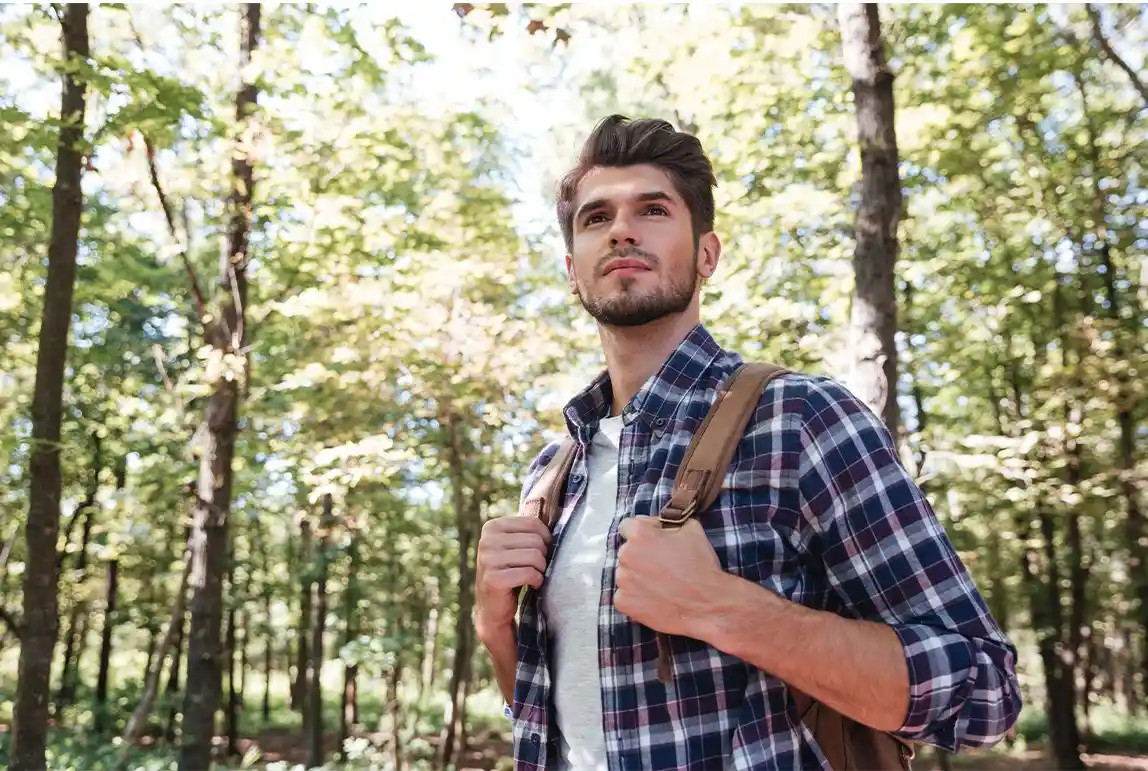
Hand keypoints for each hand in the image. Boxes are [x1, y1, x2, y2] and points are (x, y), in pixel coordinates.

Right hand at [475, 515, 551, 639]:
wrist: (493, 608)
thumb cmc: (510, 573)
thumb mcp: (514, 547)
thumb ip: (528, 531)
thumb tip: (559, 513)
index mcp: (492, 527)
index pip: (533, 523)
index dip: (545, 539)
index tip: (541, 552)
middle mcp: (487, 541)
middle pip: (536, 540)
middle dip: (543, 557)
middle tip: (537, 568)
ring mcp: (488, 559)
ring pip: (535, 556)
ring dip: (541, 570)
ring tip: (534, 576)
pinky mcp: (493, 578)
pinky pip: (530, 573)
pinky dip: (537, 581)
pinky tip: (532, 585)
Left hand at [614, 516, 728, 639]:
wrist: (707, 605)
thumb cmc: (701, 566)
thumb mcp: (692, 530)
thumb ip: (670, 522)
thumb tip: (661, 524)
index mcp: (640, 534)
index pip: (628, 526)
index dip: (643, 533)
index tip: (653, 542)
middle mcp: (626, 554)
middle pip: (627, 551)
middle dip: (640, 556)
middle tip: (661, 566)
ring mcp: (623, 580)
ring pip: (625, 574)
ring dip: (637, 577)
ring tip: (660, 585)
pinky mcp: (623, 602)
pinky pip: (625, 595)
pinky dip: (636, 597)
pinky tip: (654, 598)